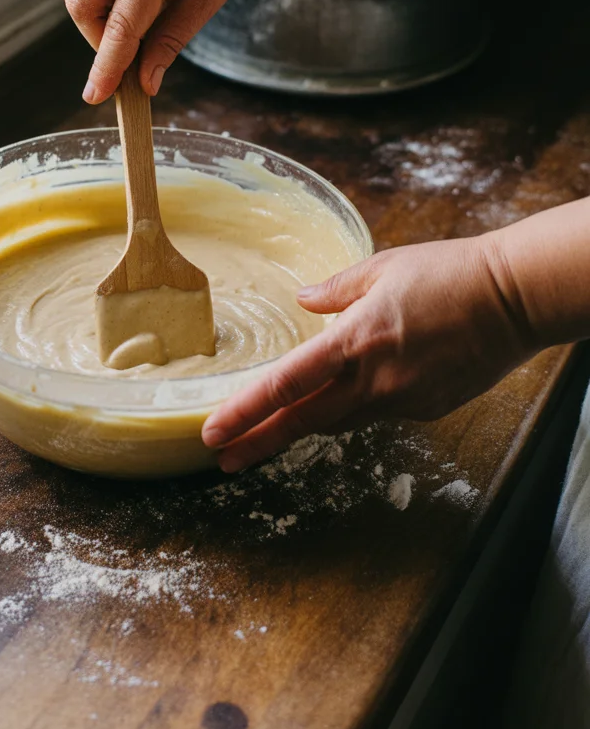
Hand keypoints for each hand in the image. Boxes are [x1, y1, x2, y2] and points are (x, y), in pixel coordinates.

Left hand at [201, 234, 535, 471]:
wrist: (514, 299)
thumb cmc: (448, 273)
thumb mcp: (382, 267)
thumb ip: (336, 289)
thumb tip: (304, 300)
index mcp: (354, 341)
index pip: (286, 385)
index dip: (246, 412)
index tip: (214, 432)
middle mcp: (374, 380)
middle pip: (303, 422)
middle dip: (259, 442)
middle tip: (223, 460)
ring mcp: (402, 400)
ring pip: (339, 421)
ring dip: (303, 427)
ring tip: (268, 435)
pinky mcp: (426, 409)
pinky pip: (376, 413)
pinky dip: (354, 406)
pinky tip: (349, 394)